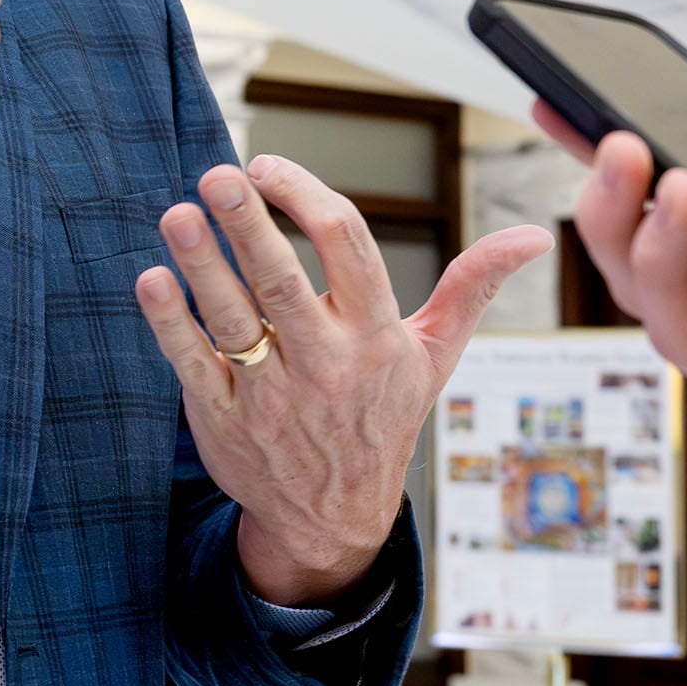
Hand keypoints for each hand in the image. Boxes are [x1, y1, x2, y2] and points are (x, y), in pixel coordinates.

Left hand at [133, 156, 552, 605]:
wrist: (336, 519)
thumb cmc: (383, 418)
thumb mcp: (435, 357)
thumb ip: (473, 287)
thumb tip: (534, 236)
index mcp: (376, 336)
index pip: (347, 247)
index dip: (306, 198)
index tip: (265, 166)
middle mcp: (325, 362)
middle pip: (282, 280)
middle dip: (249, 224)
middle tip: (217, 175)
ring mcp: (272, 394)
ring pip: (233, 319)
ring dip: (202, 265)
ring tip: (178, 216)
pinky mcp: (224, 419)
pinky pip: (194, 363)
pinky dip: (170, 323)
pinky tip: (152, 280)